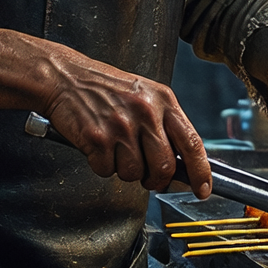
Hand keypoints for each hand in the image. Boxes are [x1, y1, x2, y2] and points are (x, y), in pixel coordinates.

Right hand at [40, 51, 212, 198]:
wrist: (64, 77)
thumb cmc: (104, 88)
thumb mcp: (144, 96)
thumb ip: (164, 125)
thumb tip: (181, 163)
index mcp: (163, 100)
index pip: (192, 143)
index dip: (200, 172)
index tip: (202, 189)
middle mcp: (146, 112)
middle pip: (164, 166)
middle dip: (155, 179)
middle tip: (146, 175)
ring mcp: (121, 125)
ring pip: (134, 173)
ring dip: (123, 170)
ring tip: (114, 148)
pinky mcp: (98, 138)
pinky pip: (106, 171)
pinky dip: (100, 165)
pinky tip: (97, 145)